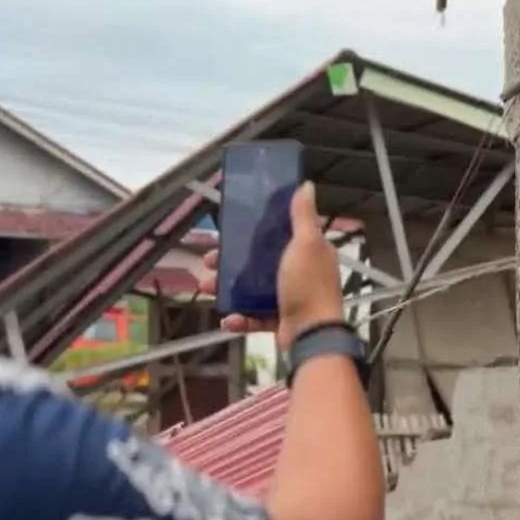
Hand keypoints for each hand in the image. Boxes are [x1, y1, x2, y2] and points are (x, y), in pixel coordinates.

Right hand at [199, 182, 343, 350]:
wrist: (311, 333)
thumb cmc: (309, 286)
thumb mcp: (306, 243)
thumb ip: (303, 216)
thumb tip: (306, 186)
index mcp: (309, 252)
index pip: (280, 235)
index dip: (255, 232)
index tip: (231, 231)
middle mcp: (300, 274)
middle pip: (259, 263)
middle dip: (231, 262)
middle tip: (209, 260)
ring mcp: (289, 298)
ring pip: (252, 290)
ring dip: (228, 289)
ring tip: (208, 287)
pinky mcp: (280, 321)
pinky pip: (254, 317)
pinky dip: (239, 318)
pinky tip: (227, 318)